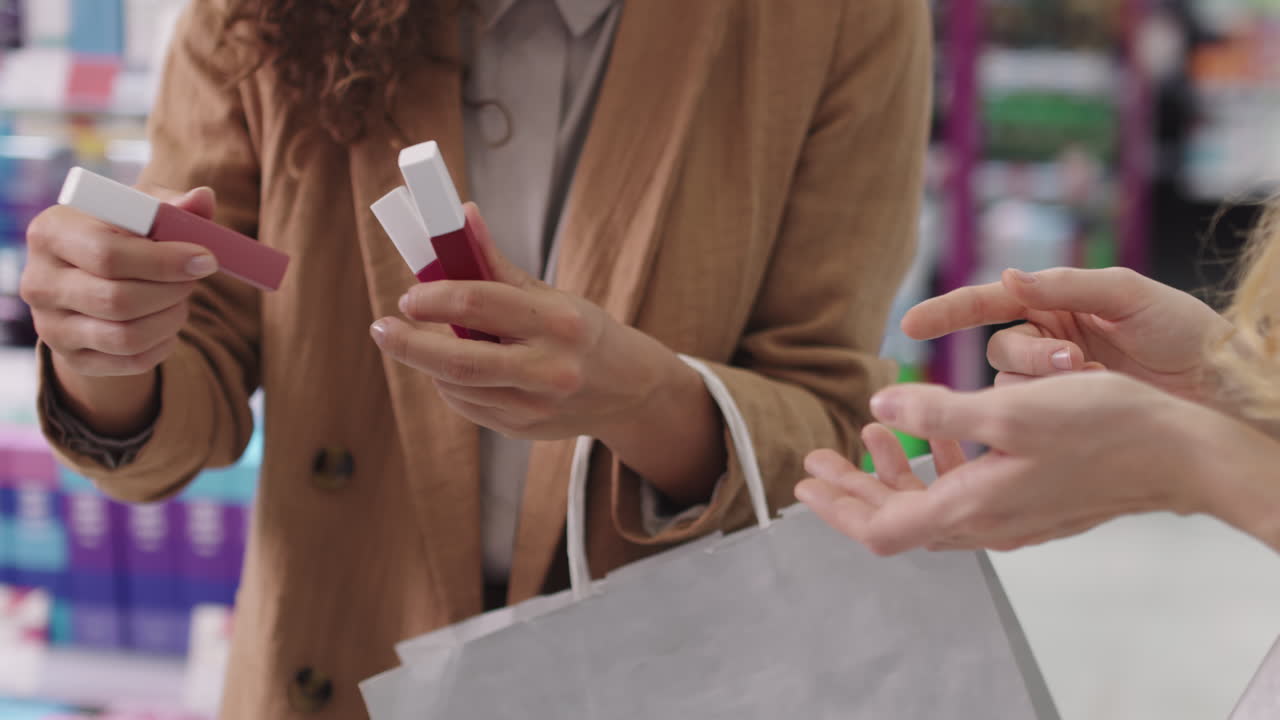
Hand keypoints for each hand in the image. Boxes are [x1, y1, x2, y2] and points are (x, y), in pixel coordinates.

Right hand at [21, 185, 219, 435]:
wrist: (91, 280)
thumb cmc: (123, 236)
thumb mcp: (141, 214)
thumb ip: (172, 206)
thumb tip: (202, 198)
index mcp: (51, 232)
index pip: (108, 255)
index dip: (164, 261)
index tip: (205, 260)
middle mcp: (40, 281)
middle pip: (118, 299)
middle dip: (171, 291)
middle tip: (193, 281)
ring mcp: (50, 325)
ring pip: (126, 336)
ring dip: (170, 319)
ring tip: (181, 300)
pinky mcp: (72, 358)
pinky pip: (131, 362)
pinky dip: (162, 345)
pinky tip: (167, 325)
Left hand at [371, 203, 725, 503]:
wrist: (629, 390)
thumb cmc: (583, 332)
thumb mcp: (551, 294)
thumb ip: (497, 265)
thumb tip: (460, 219)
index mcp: (559, 322)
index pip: (480, 303)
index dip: (434, 298)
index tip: (408, 297)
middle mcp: (551, 368)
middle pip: (459, 361)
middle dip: (410, 344)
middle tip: (382, 329)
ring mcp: (538, 406)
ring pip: (458, 386)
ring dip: (430, 363)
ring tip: (424, 343)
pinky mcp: (524, 430)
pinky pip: (469, 406)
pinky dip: (450, 385)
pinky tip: (452, 371)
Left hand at [795, 372, 1244, 553]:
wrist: (1178, 453)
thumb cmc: (1101, 427)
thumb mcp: (1010, 410)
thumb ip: (938, 413)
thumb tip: (879, 408)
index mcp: (971, 508)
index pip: (882, 529)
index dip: (837, 508)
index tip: (806, 481)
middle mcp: (986, 524)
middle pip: (898, 519)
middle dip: (852, 490)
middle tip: (818, 459)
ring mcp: (1009, 518)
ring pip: (931, 504)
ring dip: (894, 472)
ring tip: (866, 435)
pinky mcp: (1029, 503)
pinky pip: (965, 493)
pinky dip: (938, 465)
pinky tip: (933, 430)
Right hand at [903, 267, 1230, 403]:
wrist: (1226, 385)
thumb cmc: (1186, 331)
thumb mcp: (1129, 295)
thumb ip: (1067, 285)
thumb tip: (1011, 276)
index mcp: (1057, 303)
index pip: (987, 303)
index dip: (947, 312)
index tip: (910, 325)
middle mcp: (1050, 341)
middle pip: (1002, 351)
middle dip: (1031, 357)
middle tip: (1074, 361)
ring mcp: (1058, 383)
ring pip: (1014, 390)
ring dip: (1047, 387)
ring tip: (1097, 381)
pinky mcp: (1069, 418)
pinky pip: (1037, 418)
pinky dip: (1056, 413)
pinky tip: (1091, 407)